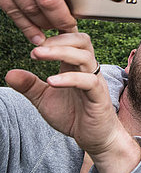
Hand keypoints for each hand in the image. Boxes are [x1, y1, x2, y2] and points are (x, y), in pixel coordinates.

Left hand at [6, 33, 119, 151]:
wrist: (94, 137)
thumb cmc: (74, 115)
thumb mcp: (45, 99)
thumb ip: (30, 86)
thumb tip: (10, 73)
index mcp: (76, 66)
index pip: (72, 39)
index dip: (55, 35)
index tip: (32, 41)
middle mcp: (88, 69)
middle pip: (82, 41)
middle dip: (59, 39)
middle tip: (35, 47)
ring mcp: (95, 81)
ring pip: (85, 57)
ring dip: (60, 52)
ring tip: (36, 55)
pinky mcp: (99, 96)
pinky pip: (88, 81)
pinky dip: (70, 79)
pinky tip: (51, 82)